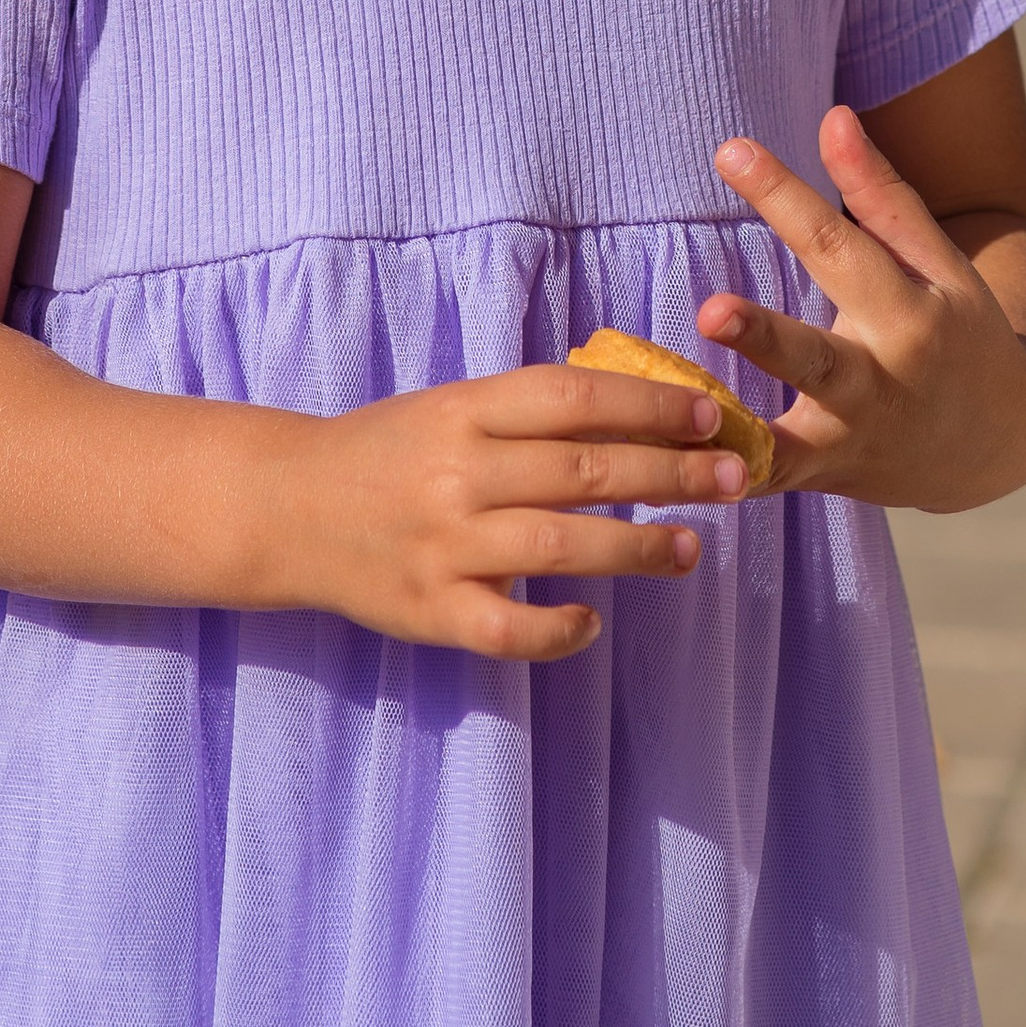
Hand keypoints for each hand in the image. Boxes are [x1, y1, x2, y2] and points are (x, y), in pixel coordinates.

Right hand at [270, 364, 750, 661]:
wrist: (289, 508)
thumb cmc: (390, 452)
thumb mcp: (451, 408)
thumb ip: (527, 413)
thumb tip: (638, 410)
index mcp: (464, 410)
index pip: (571, 396)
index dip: (647, 403)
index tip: (707, 412)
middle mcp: (457, 474)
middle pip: (582, 469)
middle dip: (671, 472)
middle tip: (736, 477)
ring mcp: (444, 546)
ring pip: (561, 546)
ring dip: (638, 546)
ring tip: (691, 547)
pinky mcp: (431, 612)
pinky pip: (509, 628)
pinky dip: (559, 630)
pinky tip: (593, 621)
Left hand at [700, 106, 1025, 512]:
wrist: (1002, 438)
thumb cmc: (958, 327)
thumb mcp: (937, 260)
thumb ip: (879, 194)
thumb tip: (832, 116)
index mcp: (909, 315)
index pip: (836, 245)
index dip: (782, 195)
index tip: (730, 149)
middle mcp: (881, 384)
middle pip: (815, 359)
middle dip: (765, 339)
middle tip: (713, 310)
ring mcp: (851, 442)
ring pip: (785, 445)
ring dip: (734, 433)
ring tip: (680, 417)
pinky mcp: (825, 478)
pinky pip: (767, 482)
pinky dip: (726, 480)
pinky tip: (669, 471)